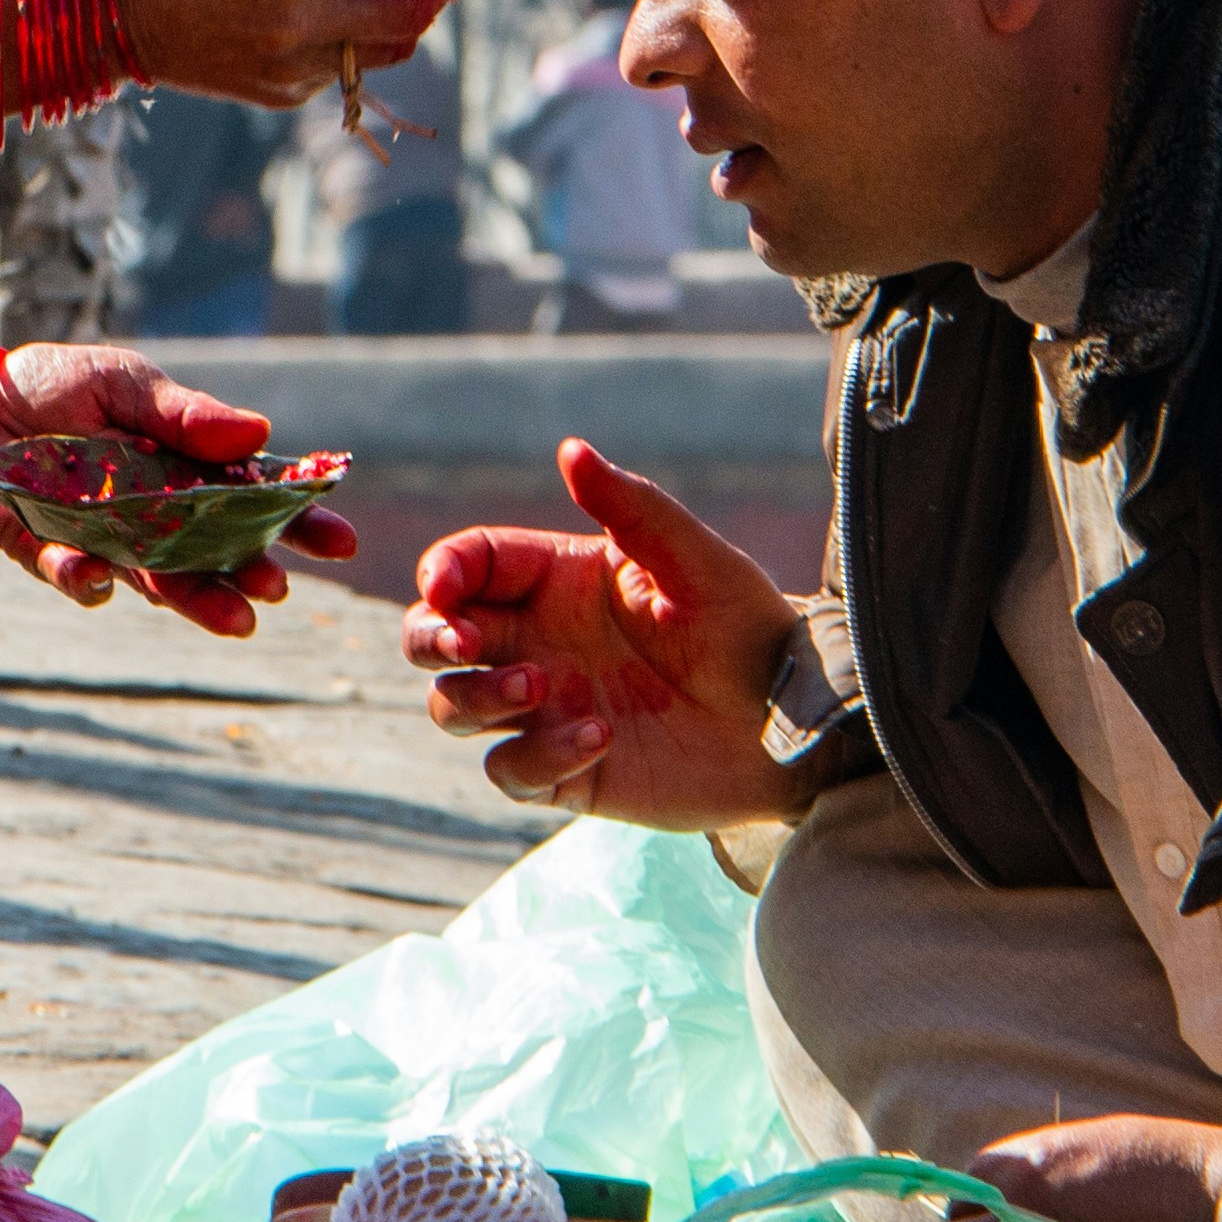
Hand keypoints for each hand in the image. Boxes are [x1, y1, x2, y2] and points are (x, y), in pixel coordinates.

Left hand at [0, 344, 357, 637]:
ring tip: (234, 617)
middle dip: (248, 574)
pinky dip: (82, 576)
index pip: (251, 500)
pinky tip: (99, 578)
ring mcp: (100, 540)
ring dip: (192, 599)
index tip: (343, 543)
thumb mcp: (124, 383)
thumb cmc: (55, 390)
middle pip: (213, 553)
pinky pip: (67, 571)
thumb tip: (256, 431)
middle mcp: (150, 516)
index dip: (297, 522)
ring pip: (154, 581)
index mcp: (181, 469)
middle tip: (278, 590)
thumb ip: (183, 414)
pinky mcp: (40, 549)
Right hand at [404, 438, 803, 827]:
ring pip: (452, 707)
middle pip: (433, 638)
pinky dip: (536, 756)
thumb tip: (570, 449)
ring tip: (540, 686)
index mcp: (557, 582)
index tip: (447, 588)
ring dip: (477, 696)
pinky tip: (597, 738)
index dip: (442, 572)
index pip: (468, 565)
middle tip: (465, 644)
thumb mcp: (695, 560)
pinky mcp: (568, 773)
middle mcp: (539, 643)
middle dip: (430, 637)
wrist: (792, 719)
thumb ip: (631, 506)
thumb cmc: (747, 626)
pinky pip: (509, 770)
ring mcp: (546, 710)